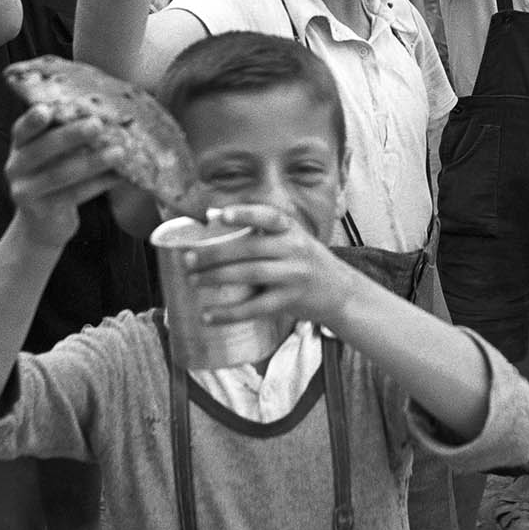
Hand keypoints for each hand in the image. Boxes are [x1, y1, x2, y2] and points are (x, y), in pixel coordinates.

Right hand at [7, 104, 122, 247]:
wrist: (45, 222)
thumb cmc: (56, 172)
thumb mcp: (54, 153)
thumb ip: (68, 135)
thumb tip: (107, 115)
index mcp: (19, 145)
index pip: (22, 129)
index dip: (32, 120)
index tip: (47, 109)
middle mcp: (16, 167)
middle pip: (42, 149)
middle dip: (71, 136)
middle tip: (98, 125)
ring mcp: (25, 191)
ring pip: (60, 174)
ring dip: (93, 162)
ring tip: (119, 152)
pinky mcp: (41, 211)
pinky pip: (72, 195)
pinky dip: (98, 184)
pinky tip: (119, 176)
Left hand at [185, 203, 348, 326]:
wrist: (340, 290)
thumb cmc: (305, 259)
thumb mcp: (291, 236)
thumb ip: (257, 227)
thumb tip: (212, 214)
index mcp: (291, 229)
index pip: (267, 217)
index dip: (243, 214)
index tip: (218, 215)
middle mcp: (293, 249)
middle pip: (249, 249)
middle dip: (214, 254)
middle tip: (188, 259)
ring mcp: (293, 276)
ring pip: (249, 275)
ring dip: (216, 278)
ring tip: (193, 280)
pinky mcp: (290, 301)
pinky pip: (254, 308)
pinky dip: (228, 313)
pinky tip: (208, 315)